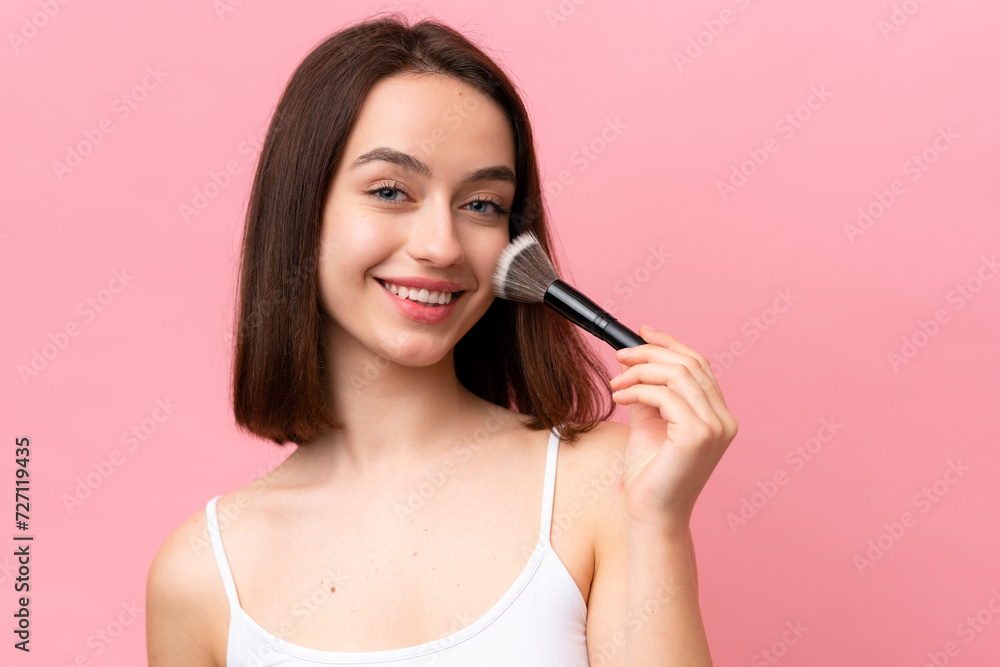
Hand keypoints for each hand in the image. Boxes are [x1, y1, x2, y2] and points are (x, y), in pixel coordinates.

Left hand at [609, 325, 737, 527]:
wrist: (650, 513)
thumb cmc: (649, 474)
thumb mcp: (650, 422)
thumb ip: (651, 392)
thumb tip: (636, 361)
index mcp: (718, 415)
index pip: (698, 365)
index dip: (670, 344)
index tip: (641, 332)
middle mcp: (724, 420)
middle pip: (689, 365)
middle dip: (649, 354)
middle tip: (619, 357)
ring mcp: (715, 428)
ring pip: (677, 376)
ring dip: (640, 373)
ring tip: (616, 384)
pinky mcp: (698, 436)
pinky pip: (666, 396)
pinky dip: (638, 391)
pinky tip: (621, 398)